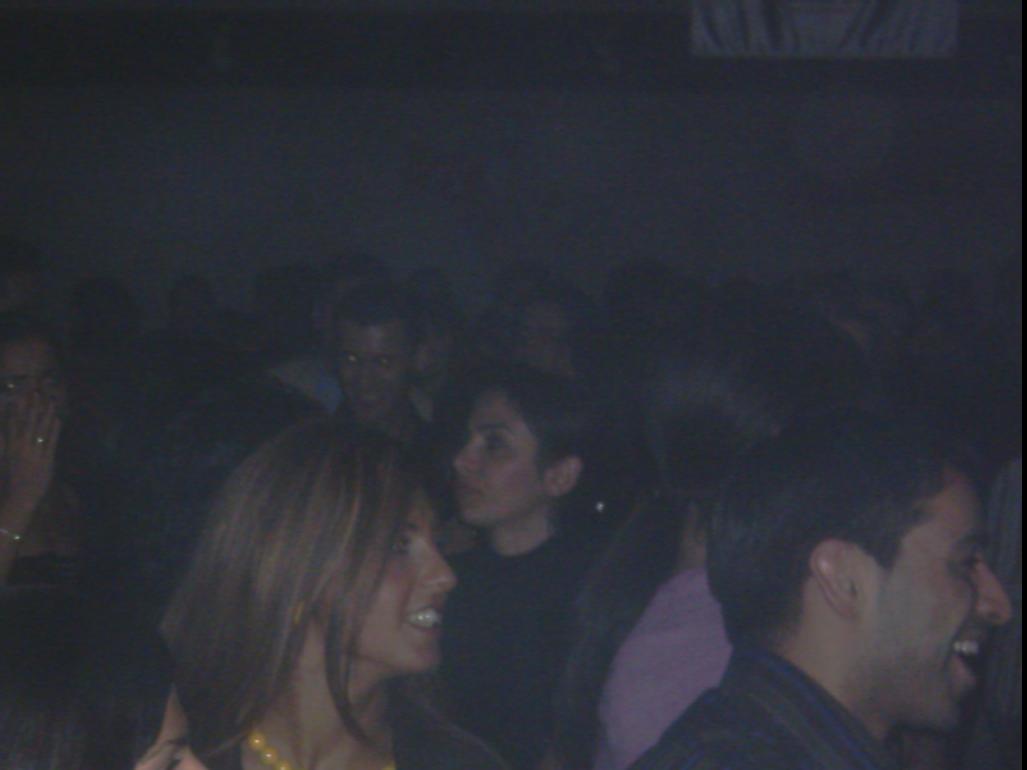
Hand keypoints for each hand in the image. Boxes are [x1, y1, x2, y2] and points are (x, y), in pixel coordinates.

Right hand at [0, 392, 61, 532]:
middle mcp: (22, 447)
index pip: (14, 424)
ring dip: (45, 414)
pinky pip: (51, 441)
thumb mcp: (7, 459)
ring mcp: (35, 452)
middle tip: (36, 392)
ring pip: (40, 429)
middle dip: (32, 407)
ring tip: (50, 401)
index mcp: (11, 447)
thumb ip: (7, 443)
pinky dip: (54, 429)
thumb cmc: (15, 478)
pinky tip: (58, 419)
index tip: (21, 396)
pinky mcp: (46, 459)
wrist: (22, 496)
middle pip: (28, 423)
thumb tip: (6, 429)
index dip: (18, 409)